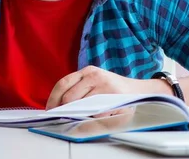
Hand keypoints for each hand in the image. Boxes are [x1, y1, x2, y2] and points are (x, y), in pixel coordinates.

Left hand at [46, 66, 169, 114]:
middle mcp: (94, 74)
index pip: (63, 83)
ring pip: (80, 103)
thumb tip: (59, 105)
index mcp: (87, 71)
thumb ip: (79, 90)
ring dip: (76, 113)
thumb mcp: (95, 83)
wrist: (139, 91)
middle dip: (63, 108)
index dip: (53, 98)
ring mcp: (103, 84)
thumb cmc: (113, 90)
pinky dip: (90, 116)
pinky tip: (93, 116)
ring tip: (79, 116)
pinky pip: (94, 110)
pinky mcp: (112, 95)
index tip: (49, 109)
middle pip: (68, 95)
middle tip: (61, 116)